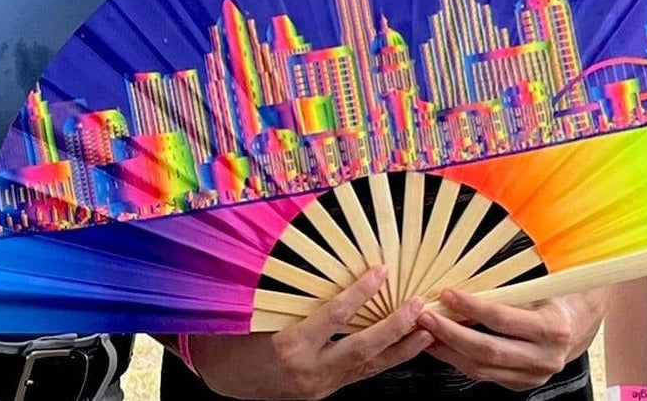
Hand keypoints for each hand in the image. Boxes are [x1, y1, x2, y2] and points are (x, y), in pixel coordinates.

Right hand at [187, 267, 433, 399]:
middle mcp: (309, 371)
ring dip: (399, 349)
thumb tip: (317, 260)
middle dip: (394, 328)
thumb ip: (289, 292)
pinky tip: (400, 349)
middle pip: (362, 348)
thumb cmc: (234, 335)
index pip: (334, 316)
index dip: (360, 293)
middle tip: (418, 307)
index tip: (381, 271)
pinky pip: (359, 375)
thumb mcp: (257, 309)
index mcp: (290, 345)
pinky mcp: (322, 392)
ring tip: (425, 331)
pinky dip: (383, 360)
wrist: (221, 376)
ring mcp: (318, 386)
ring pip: (368, 367)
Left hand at [415, 288, 605, 390]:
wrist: (578, 322)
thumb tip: (461, 278)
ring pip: (484, 368)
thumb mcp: (537, 285)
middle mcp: (546, 358)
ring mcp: (535, 375)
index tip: (446, 293)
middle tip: (425, 316)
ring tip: (425, 331)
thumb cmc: (553, 295)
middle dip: (451, 334)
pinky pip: (486, 375)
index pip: (503, 319)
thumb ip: (505, 286)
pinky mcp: (523, 384)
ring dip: (449, 350)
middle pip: (489, 350)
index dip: (472, 307)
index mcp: (552, 328)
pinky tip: (442, 345)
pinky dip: (459, 360)